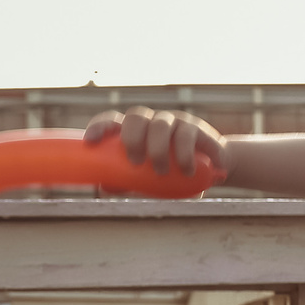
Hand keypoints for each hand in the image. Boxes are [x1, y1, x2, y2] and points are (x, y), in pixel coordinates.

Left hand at [85, 106, 226, 176]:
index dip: (100, 127)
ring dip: (158, 150)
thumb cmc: (175, 172)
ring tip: (163, 172)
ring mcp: (174, 121)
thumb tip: (104, 187)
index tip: (91, 142)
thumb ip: (129, 180)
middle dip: (132, 139)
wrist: (213, 168)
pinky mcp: (195, 127)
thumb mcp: (150, 178)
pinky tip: (187, 170)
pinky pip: (187, 135)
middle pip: (135, 117)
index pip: (113, 120)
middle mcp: (152, 121)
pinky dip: (186, 155)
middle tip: (136, 162)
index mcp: (135, 130)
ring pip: (160, 125)